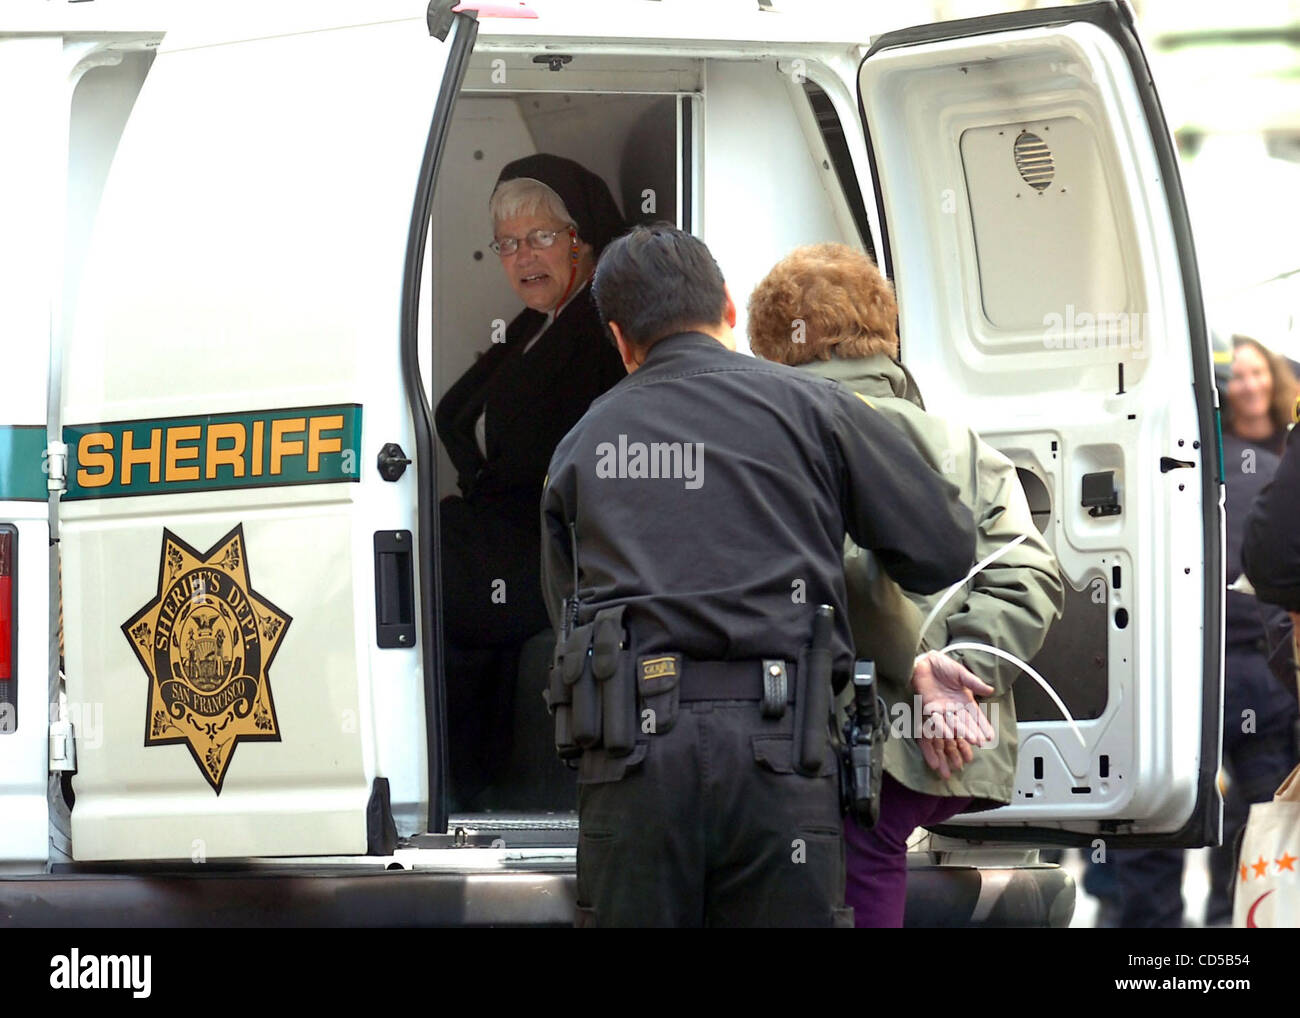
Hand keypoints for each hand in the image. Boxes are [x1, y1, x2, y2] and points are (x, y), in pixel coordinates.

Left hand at [911, 650, 995, 779]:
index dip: (983, 725)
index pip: (976, 716)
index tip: (990, 736)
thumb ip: (974, 683)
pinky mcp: (930, 707)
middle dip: (974, 732)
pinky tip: (949, 734)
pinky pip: (937, 719)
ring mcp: (943, 709)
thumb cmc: (944, 666)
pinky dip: (942, 726)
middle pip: (966, 722)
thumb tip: (991, 690)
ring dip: (961, 732)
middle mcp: (955, 707)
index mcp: (964, 700)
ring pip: (953, 723)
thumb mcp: (962, 674)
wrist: (925, 662)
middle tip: (981, 743)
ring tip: (969, 740)